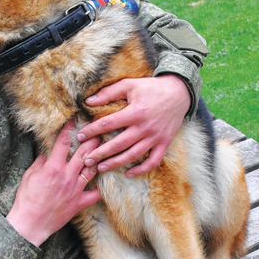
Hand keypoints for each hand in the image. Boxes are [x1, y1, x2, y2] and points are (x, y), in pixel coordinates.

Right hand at [6, 121, 101, 245]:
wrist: (30, 223)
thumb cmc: (26, 199)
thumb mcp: (30, 175)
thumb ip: (41, 161)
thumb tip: (46, 148)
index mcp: (53, 168)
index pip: (62, 143)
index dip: (68, 129)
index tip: (73, 120)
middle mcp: (67, 176)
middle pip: (83, 153)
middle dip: (92, 140)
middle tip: (99, 130)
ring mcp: (75, 190)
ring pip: (91, 170)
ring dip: (97, 158)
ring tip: (104, 149)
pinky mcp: (79, 203)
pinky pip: (95, 194)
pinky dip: (100, 187)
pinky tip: (104, 181)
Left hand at [76, 75, 190, 177]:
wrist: (180, 92)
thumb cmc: (151, 87)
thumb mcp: (129, 84)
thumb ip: (108, 92)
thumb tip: (88, 101)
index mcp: (135, 112)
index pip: (108, 124)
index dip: (92, 131)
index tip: (79, 136)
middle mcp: (145, 127)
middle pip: (119, 144)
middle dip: (100, 153)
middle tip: (86, 160)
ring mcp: (156, 137)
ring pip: (133, 155)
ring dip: (116, 163)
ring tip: (100, 168)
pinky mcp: (165, 143)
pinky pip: (153, 161)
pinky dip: (141, 169)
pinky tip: (128, 173)